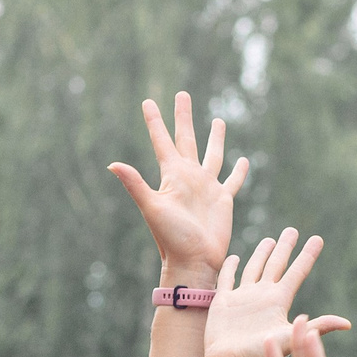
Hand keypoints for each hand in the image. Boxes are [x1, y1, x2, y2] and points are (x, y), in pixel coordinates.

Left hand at [111, 93, 247, 285]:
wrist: (193, 262)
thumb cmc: (171, 238)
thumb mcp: (152, 207)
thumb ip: (135, 184)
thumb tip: (112, 164)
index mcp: (172, 175)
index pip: (162, 141)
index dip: (154, 121)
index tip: (147, 101)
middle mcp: (189, 177)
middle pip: (186, 139)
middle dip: (183, 117)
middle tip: (182, 94)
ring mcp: (207, 188)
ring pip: (212, 155)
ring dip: (215, 138)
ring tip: (218, 120)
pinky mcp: (223, 201)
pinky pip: (232, 181)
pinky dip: (238, 171)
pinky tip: (243, 160)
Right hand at [202, 228, 337, 356]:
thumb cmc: (260, 356)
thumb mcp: (291, 338)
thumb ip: (318, 327)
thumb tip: (348, 324)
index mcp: (279, 301)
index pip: (297, 271)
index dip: (307, 255)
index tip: (317, 239)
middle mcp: (263, 296)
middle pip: (277, 265)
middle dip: (285, 247)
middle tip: (292, 230)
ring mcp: (243, 298)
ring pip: (254, 269)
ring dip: (261, 254)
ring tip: (269, 240)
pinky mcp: (223, 303)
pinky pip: (227, 279)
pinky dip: (231, 268)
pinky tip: (235, 258)